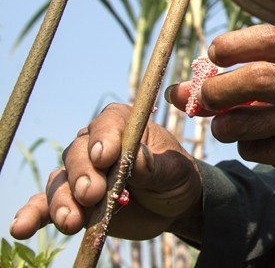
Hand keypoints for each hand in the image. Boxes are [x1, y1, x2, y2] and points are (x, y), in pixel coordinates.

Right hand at [10, 103, 202, 241]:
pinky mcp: (74, 201)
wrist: (172, 204)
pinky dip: (33, 214)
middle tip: (92, 194)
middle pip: (78, 153)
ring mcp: (81, 173)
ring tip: (71, 221)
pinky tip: (22, 227)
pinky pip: (47, 205)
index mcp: (124, 125)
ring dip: (62, 201)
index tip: (105, 156)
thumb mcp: (175, 169)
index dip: (104, 138)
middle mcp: (96, 145)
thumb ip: (155, 164)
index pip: (108, 124)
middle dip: (83, 174)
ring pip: (62, 181)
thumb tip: (135, 158)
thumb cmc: (176, 177)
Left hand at [166, 25, 274, 184]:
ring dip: (223, 125)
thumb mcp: (266, 81)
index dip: (234, 44)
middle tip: (202, 97)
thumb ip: (224, 81)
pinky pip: (254, 148)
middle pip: (259, 77)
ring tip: (222, 126)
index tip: (212, 55)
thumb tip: (177, 92)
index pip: (268, 38)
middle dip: (219, 89)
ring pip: (248, 121)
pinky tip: (257, 142)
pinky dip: (243, 146)